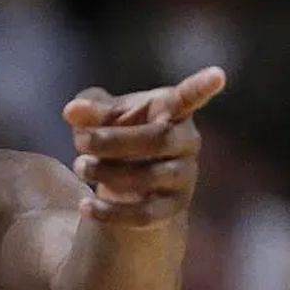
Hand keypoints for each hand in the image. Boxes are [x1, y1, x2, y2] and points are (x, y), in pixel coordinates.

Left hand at [62, 66, 225, 226]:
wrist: (128, 184)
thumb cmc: (118, 135)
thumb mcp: (101, 117)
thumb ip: (90, 110)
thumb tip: (72, 110)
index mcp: (172, 110)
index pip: (188, 97)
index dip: (201, 87)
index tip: (217, 75)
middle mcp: (186, 141)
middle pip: (159, 139)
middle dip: (114, 141)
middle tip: (79, 141)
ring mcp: (184, 176)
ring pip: (150, 176)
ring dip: (108, 172)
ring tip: (79, 166)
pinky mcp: (173, 208)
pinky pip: (145, 214)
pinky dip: (111, 212)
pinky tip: (85, 206)